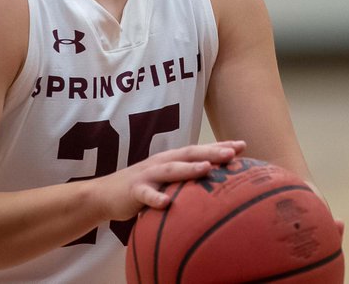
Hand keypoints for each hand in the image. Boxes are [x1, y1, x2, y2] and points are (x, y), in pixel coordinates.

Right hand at [95, 141, 245, 219]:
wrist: (104, 195)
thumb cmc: (142, 189)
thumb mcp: (166, 183)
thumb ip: (186, 182)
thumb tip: (216, 190)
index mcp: (172, 159)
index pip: (200, 150)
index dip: (220, 147)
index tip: (243, 145)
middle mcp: (162, 162)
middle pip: (189, 154)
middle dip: (212, 152)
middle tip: (234, 152)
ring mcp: (148, 175)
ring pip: (171, 170)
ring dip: (189, 169)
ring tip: (207, 169)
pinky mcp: (134, 190)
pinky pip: (146, 195)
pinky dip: (156, 198)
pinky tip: (165, 204)